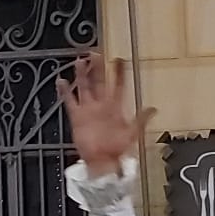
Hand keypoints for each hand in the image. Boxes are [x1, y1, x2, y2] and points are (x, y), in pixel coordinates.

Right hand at [58, 53, 155, 173]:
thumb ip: (141, 119)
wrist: (102, 162)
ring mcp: (89, 110)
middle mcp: (101, 106)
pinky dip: (65, 92)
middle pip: (99, 82)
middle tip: (95, 53)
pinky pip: (70, 102)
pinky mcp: (77, 117)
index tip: (119, 60)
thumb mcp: (133, 133)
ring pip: (84, 87)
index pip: (118, 86)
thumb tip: (153, 109)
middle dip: (97, 68)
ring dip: (82, 75)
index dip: (119, 73)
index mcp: (115, 107)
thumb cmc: (117, 150)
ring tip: (79, 61)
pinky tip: (61, 81)